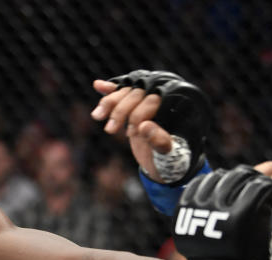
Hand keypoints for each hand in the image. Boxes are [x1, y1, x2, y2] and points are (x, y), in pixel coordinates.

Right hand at [92, 70, 210, 184]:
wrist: (164, 162)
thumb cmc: (170, 159)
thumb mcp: (167, 154)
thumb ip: (159, 140)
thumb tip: (144, 126)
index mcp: (174, 107)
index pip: (151, 100)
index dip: (138, 115)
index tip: (132, 133)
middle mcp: (160, 99)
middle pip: (135, 94)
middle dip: (120, 111)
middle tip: (110, 131)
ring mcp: (146, 100)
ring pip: (125, 92)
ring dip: (109, 102)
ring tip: (97, 116)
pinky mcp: (134, 105)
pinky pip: (122, 93)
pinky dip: (110, 89)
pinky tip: (98, 85)